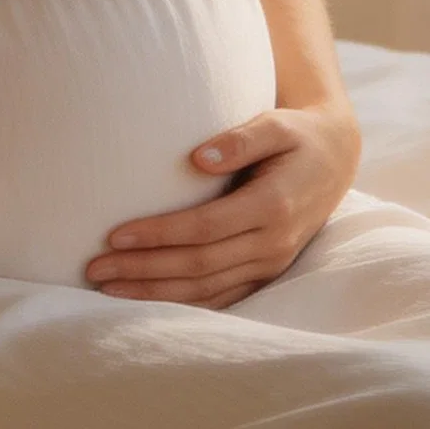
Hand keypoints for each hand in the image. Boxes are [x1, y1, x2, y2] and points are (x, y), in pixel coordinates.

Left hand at [83, 96, 362, 307]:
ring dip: (155, 293)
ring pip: (206, 290)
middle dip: (144, 270)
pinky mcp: (266, 273)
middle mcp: (273, 242)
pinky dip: (183, 304)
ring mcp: (271, 264)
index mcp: (273, 206)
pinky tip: (147, 302)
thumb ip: (240, 138)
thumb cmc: (296, 135)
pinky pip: (221, 298)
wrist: (334, 160)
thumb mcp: (276, 124)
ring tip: (108, 289)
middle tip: (94, 269)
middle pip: (198, 265)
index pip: (204, 228)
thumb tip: (198, 158)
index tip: (115, 235)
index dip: (159, 234)